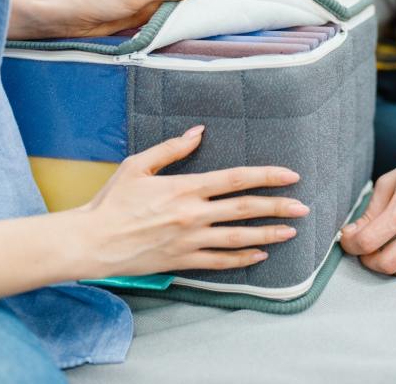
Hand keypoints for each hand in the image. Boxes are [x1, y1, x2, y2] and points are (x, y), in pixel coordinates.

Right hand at [66, 125, 309, 278]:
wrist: (92, 241)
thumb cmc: (112, 201)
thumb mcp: (138, 165)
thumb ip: (172, 148)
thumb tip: (198, 132)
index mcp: (184, 188)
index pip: (235, 179)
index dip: (266, 176)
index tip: (290, 175)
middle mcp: (192, 215)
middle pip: (245, 209)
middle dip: (278, 207)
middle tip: (303, 207)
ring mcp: (190, 241)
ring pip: (238, 238)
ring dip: (268, 234)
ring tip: (290, 232)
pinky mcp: (182, 261)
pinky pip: (220, 262)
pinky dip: (242, 259)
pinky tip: (259, 255)